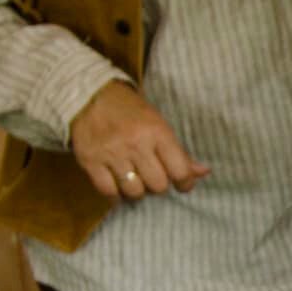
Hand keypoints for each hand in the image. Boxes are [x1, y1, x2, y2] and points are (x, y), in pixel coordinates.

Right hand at [70, 82, 209, 202]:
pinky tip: (117, 185)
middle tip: (152, 177)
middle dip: (158, 185)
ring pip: (134, 192)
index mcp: (157, 132)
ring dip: (136, 191)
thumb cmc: (130, 112)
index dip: (185, 183)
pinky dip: (115, 194)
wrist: (88, 95)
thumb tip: (203, 172)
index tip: (181, 183)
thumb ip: (179, 151)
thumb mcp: (158, 124)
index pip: (180, 171)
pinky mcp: (89, 161)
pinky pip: (108, 192)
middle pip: (158, 186)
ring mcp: (111, 153)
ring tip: (134, 180)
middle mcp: (135, 143)